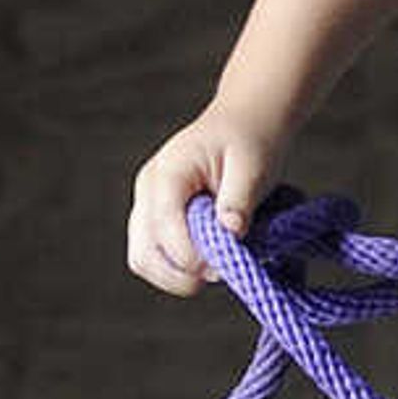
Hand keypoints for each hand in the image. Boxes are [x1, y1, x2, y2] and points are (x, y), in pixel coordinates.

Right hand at [126, 107, 284, 294]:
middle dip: (181, 275)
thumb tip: (231, 233)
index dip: (192, 255)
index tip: (227, 264)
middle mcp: (147, 192)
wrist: (246, 123)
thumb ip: (240, 200)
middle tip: (223, 273)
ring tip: (219, 265)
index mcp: (167, 174)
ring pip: (144, 260)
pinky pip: (157, 255)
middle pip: (143, 254)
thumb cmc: (251, 140)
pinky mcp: (157, 219)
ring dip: (179, 274)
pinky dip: (181, 267)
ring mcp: (147, 207)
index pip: (164, 227)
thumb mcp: (254, 165)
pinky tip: (212, 258)